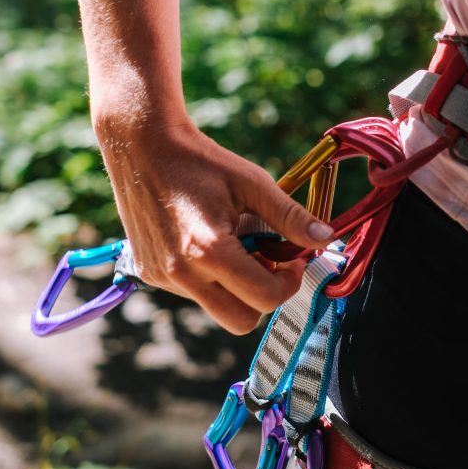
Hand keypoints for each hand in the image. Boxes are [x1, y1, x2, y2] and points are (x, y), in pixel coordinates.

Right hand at [97, 118, 333, 333]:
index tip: (291, 256)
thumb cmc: (201, 161)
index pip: (265, 298)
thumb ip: (289, 216)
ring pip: (216, 307)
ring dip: (234, 286)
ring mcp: (162, 277)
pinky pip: (192, 293)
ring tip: (232, 241)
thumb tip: (325, 239)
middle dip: (262, 296)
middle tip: (265, 258)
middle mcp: (182, 273)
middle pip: (241, 321)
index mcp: (209, 251)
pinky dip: (208, 277)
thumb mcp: (252, 183)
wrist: (142, 147)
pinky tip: (204, 241)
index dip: (289, 281)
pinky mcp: (149, 274)